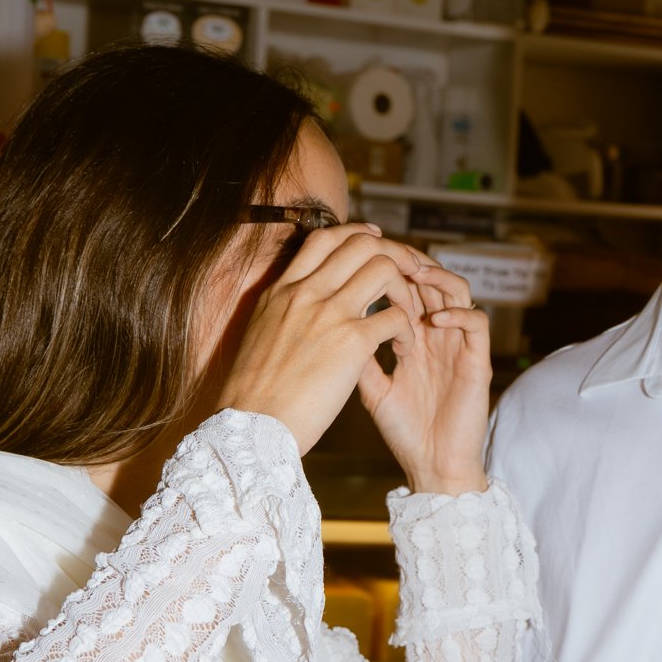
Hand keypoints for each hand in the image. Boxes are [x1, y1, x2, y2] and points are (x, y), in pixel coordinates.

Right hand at [218, 223, 428, 455]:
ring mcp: (329, 313)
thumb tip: (296, 308)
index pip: (324, 238)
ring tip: (407, 317)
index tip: (376, 244)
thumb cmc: (255, 395)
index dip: (357, 234)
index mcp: (282, 291)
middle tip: (408, 277)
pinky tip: (403, 349)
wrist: (252, 427)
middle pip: (361, 243)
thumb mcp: (261, 335)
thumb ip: (283, 312)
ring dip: (405, 291)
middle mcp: (305, 292)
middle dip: (394, 254)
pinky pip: (396, 317)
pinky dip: (408, 330)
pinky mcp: (351, 341)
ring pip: (384, 269)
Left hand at [358, 260, 490, 494]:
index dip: (389, 270)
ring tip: (413, 274)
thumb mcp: (371, 388)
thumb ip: (359, 356)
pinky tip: (431, 320)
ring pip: (457, 291)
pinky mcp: (478, 361)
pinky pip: (476, 322)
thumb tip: (332, 324)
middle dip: (410, 262)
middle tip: (390, 253)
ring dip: (436, 277)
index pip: (405, 289)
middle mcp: (438, 336)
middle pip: (430, 280)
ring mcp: (459, 346)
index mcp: (414, 339)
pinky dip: (456, 313)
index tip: (364, 262)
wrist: (433, 468)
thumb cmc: (404, 433)